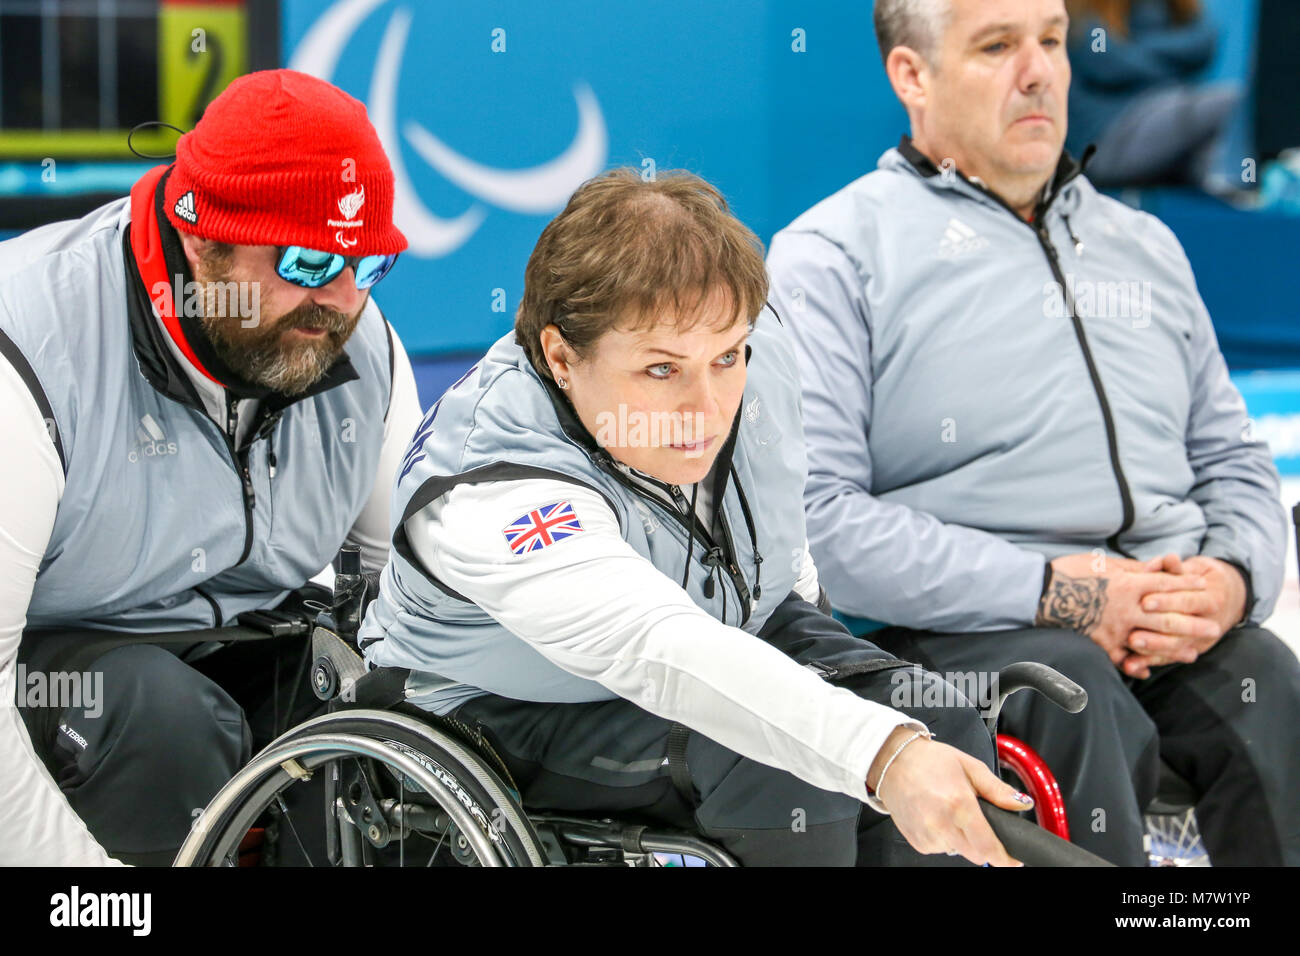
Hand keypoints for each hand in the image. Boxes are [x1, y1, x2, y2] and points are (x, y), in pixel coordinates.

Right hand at [867, 726, 1030, 865]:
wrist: (891, 761)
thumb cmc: (928, 760)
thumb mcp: (970, 767)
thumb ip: (998, 790)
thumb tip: (1022, 804)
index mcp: (959, 804)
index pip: (989, 847)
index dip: (1005, 858)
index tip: (1013, 859)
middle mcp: (942, 824)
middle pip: (976, 855)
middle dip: (984, 844)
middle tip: (977, 822)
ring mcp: (927, 835)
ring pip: (958, 851)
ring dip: (962, 839)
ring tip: (951, 812)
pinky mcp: (917, 841)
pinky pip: (940, 848)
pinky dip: (944, 838)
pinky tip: (936, 816)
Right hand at [1036, 552, 1209, 668]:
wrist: (1040, 592)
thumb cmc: (1070, 572)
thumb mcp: (1104, 563)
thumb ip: (1134, 569)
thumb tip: (1158, 568)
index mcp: (1129, 585)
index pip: (1166, 585)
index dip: (1187, 584)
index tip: (1205, 586)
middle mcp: (1127, 609)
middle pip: (1168, 617)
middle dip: (1193, 623)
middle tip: (1214, 629)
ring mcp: (1115, 629)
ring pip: (1152, 641)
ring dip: (1174, 649)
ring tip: (1192, 653)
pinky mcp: (1099, 644)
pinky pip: (1121, 658)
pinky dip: (1134, 666)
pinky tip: (1146, 671)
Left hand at [1120, 553, 1245, 677]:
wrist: (1225, 596)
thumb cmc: (1197, 579)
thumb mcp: (1191, 570)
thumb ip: (1175, 568)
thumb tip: (1168, 559)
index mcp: (1210, 599)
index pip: (1188, 601)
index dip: (1167, 602)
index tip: (1145, 602)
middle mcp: (1208, 622)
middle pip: (1180, 630)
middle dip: (1156, 635)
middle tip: (1132, 637)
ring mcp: (1198, 639)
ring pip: (1174, 648)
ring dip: (1150, 653)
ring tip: (1129, 655)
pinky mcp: (1187, 650)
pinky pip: (1166, 658)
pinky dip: (1147, 663)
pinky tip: (1130, 668)